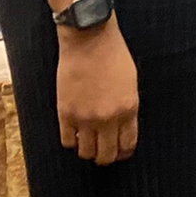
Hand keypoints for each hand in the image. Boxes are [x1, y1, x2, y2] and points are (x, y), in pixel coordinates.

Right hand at [56, 20, 138, 163]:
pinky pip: (66, 141)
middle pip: (106, 155)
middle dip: (106, 157)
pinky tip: (74, 134)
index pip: (127, 145)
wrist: (89, 39)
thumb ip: (127, 107)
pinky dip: (71, 141)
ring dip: (88, 151)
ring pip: (86, 152)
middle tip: (103, 153)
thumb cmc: (113, 55)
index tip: (120, 152)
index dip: (123, 153)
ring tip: (88, 143)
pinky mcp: (65, 113)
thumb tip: (121, 127)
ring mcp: (85, 117)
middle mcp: (108, 118)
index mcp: (128, 109)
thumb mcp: (130, 83)